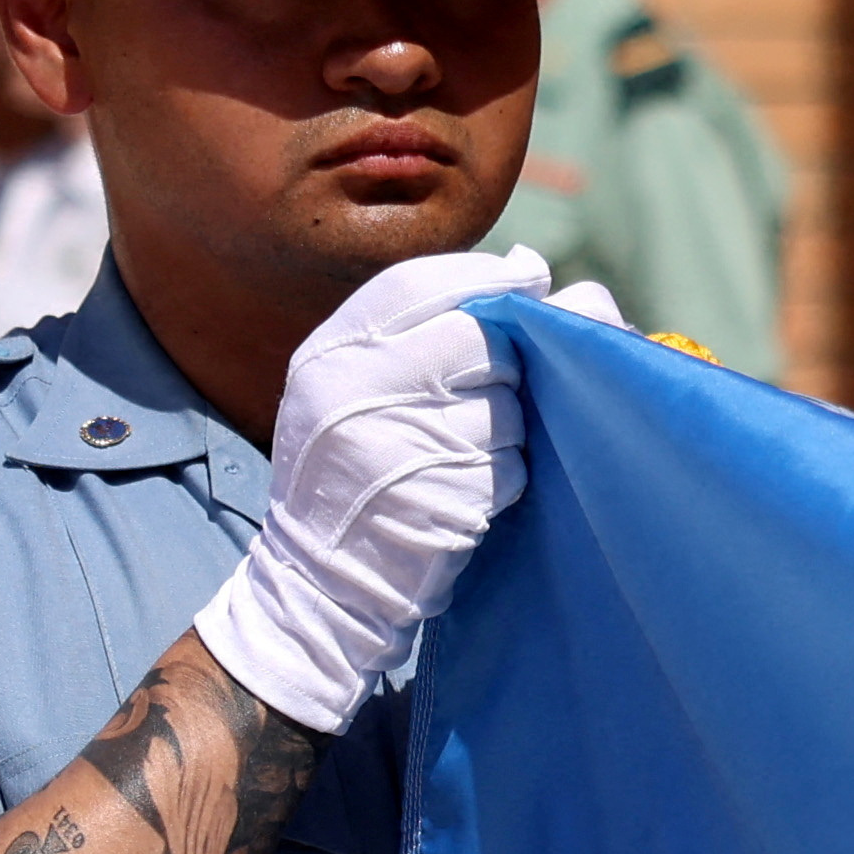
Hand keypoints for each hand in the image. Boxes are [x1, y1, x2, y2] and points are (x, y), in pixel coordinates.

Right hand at [186, 249, 561, 732]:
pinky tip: (468, 491)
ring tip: (461, 454)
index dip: (487, 277)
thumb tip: (535, 268)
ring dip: (506, 429)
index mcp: (331, 353)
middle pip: (481, 340)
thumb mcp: (353, 389)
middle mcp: (356, 389)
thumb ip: (424, 329)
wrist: (318, 585)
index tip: (530, 279)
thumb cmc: (350, 477)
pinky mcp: (443, 497)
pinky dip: (506, 477)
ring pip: (506, 406)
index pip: (421, 284)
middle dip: (508, 363)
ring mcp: (399, 443)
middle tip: (491, 391)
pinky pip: (510, 464)